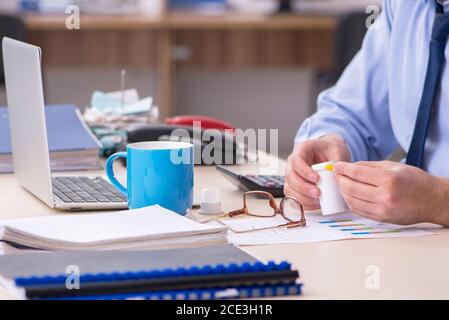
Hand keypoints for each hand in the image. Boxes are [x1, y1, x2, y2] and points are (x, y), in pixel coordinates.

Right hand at [284, 134, 349, 209]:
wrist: (329, 154)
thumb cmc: (331, 150)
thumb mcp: (337, 150)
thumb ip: (337, 160)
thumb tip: (336, 173)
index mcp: (301, 150)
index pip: (296, 160)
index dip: (304, 171)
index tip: (316, 179)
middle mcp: (293, 163)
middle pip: (290, 176)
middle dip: (303, 187)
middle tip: (318, 193)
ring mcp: (292, 175)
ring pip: (289, 188)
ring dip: (302, 197)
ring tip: (318, 201)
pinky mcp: (294, 187)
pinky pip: (293, 197)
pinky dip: (303, 203)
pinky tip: (315, 204)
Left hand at [334, 161, 448, 225]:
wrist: (432, 200)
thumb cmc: (414, 180)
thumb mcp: (393, 166)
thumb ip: (369, 166)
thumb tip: (349, 166)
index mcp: (388, 179)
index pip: (357, 173)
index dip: (343, 169)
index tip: (336, 166)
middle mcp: (385, 196)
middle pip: (351, 188)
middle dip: (340, 180)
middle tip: (337, 175)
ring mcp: (382, 210)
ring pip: (352, 201)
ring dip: (343, 192)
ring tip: (342, 184)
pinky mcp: (381, 219)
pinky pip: (358, 211)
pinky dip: (350, 202)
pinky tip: (350, 195)